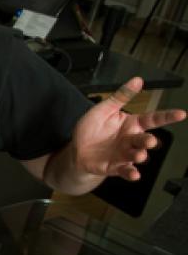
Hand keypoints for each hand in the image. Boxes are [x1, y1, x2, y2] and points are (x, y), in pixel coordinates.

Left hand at [71, 77, 186, 180]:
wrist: (77, 150)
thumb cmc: (92, 129)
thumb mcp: (104, 109)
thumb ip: (121, 96)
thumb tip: (137, 80)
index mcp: (132, 124)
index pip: (153, 119)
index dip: (167, 116)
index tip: (181, 114)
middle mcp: (131, 140)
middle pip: (145, 140)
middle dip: (148, 141)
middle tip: (149, 141)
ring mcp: (124, 155)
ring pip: (138, 155)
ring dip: (139, 156)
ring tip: (138, 155)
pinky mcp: (115, 167)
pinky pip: (126, 171)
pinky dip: (131, 173)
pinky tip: (134, 174)